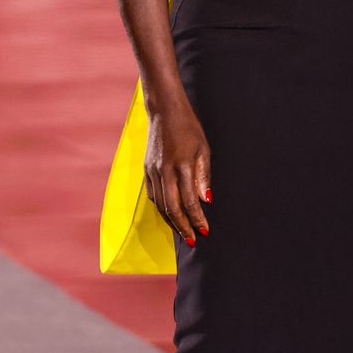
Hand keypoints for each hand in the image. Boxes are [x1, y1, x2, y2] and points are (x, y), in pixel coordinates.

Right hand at [144, 99, 211, 246]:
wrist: (164, 112)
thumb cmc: (188, 128)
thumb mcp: (203, 149)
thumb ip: (203, 176)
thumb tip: (206, 200)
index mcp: (181, 165)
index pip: (189, 201)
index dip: (197, 218)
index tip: (205, 230)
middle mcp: (164, 170)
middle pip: (172, 208)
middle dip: (183, 227)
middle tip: (193, 240)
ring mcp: (153, 171)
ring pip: (160, 204)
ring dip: (172, 221)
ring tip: (183, 232)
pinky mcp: (146, 170)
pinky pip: (153, 195)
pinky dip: (161, 208)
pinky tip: (170, 215)